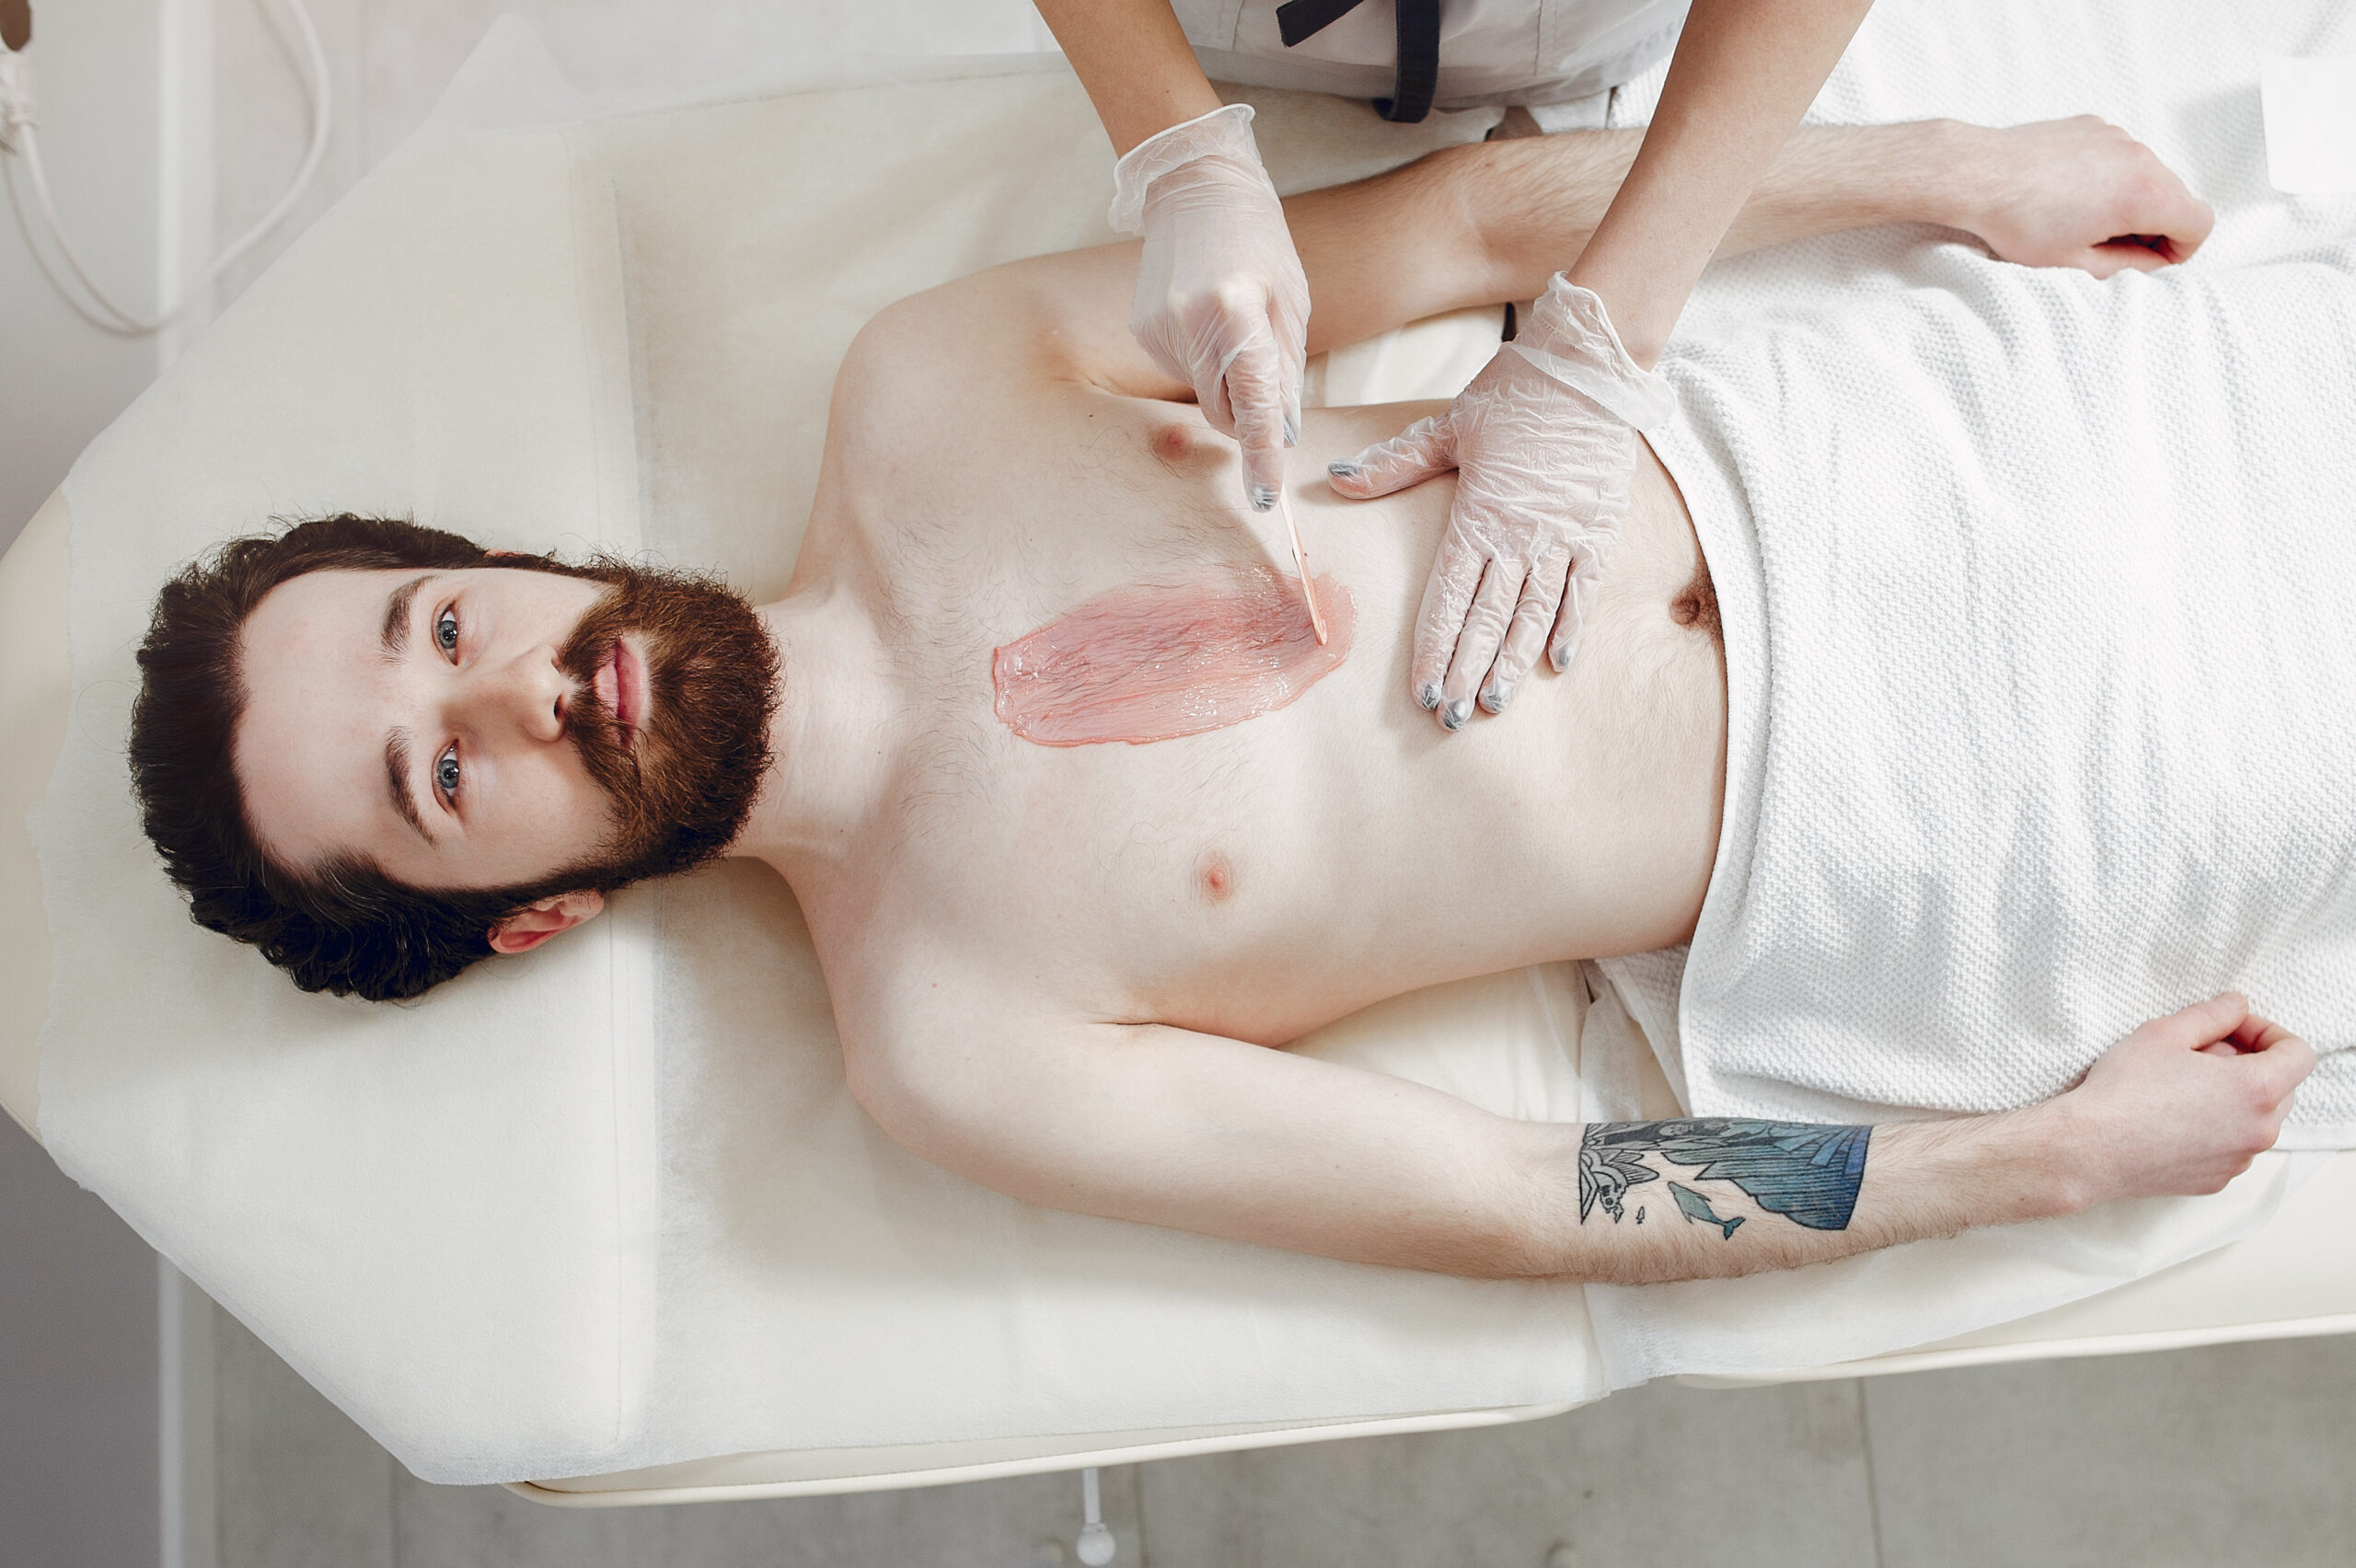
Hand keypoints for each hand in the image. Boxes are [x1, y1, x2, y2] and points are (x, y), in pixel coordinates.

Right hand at [1113, 104, 1309, 511]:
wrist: (1197, 189)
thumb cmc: (1258, 243)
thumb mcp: (1290, 302)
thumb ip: (1285, 371)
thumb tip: (1279, 433)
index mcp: (1237, 311)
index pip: (1255, 404)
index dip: (1262, 455)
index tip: (1265, 498)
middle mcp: (1190, 323)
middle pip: (1224, 410)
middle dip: (1248, 410)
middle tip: (1265, 371)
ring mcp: (1158, 329)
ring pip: (1201, 394)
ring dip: (1224, 379)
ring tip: (1232, 321)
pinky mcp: (1142, 330)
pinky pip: (1182, 371)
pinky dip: (1201, 360)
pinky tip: (1204, 316)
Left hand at [1326, 277, 1671, 728]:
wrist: (1592, 362)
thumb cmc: (1517, 389)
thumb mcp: (1448, 425)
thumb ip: (1395, 463)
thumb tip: (1335, 479)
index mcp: (1479, 513)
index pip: (1450, 596)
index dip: (1435, 647)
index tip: (1422, 688)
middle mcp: (1521, 534)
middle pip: (1489, 618)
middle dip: (1466, 670)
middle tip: (1449, 717)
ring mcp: (1564, 535)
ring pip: (1534, 613)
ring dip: (1513, 662)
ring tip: (1492, 703)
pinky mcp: (1600, 529)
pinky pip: (1585, 588)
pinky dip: (1571, 626)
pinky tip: (1557, 663)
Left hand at [1958, 116, 2215, 276]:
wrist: (1976, 175)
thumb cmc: (2018, 222)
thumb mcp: (2075, 262)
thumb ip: (2126, 265)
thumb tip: (2151, 262)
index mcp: (2144, 194)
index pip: (2199, 223)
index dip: (2180, 251)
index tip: (2147, 261)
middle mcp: (2140, 157)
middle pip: (2176, 197)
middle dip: (2155, 227)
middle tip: (2110, 248)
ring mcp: (2117, 137)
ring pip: (2148, 176)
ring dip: (2130, 201)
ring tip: (2082, 222)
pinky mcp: (2094, 126)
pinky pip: (2119, 157)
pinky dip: (2108, 178)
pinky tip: (2067, 195)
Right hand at [2060, 993, 2314, 1203]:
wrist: (2090, 1149)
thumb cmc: (2125, 1090)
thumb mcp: (2164, 1033)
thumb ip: (2213, 1014)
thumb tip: (2237, 1005)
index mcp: (2257, 1088)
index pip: (2299, 1054)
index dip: (2268, 1032)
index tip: (2232, 1029)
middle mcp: (2261, 1129)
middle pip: (2284, 1087)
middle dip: (2253, 1064)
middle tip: (2203, 1053)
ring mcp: (2240, 1159)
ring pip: (2259, 1119)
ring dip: (2236, 1098)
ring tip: (2185, 1086)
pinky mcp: (2218, 1179)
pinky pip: (2234, 1146)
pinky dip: (2218, 1128)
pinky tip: (2174, 1119)